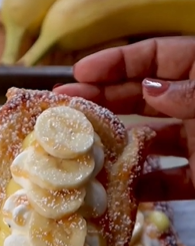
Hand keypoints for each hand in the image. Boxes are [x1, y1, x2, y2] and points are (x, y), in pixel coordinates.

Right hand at [54, 36, 194, 201]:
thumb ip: (190, 93)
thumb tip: (150, 88)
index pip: (155, 57)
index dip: (116, 62)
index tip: (80, 72)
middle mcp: (192, 108)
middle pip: (141, 98)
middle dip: (101, 101)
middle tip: (63, 108)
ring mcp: (194, 144)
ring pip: (145, 141)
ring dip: (113, 146)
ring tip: (77, 150)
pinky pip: (163, 181)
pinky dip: (139, 186)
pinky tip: (111, 188)